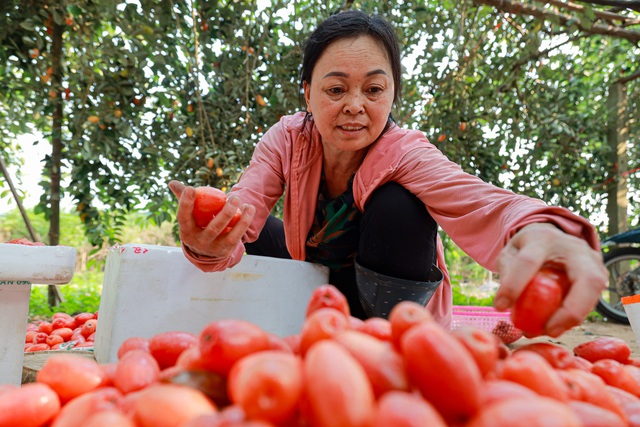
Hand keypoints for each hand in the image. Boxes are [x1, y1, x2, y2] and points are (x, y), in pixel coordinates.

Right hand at [168, 180, 255, 258]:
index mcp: (186, 231)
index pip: (184, 217)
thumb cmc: (195, 225)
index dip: (185, 204)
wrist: (204, 251)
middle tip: (233, 197)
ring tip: (245, 204)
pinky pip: (237, 236)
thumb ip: (182, 198)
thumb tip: (172, 182)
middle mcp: (199, 242)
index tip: (191, 188)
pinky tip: (248, 210)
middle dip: (225, 213)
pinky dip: (244, 222)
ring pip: (228, 234)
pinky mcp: (225, 250)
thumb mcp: (188, 215)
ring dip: (239, 219)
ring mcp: (213, 248)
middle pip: (213, 228)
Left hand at [494, 223, 606, 337]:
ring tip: (549, 330)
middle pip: (585, 279)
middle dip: (570, 310)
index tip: (500, 307)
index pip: (528, 262)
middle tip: (549, 330)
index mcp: (543, 239)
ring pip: (594, 291)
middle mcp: (573, 247)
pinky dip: (576, 314)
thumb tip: (505, 305)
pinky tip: (558, 322)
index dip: (514, 286)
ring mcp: (592, 259)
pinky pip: (592, 298)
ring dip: (573, 317)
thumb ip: (507, 273)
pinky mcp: (599, 273)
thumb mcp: (510, 254)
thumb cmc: (527, 248)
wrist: (549, 236)